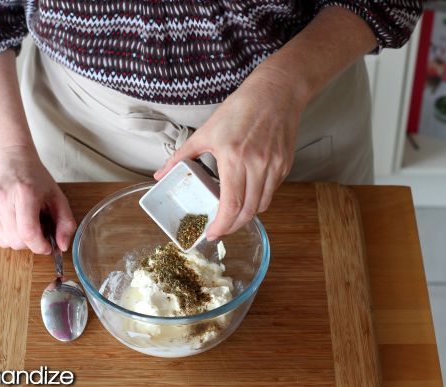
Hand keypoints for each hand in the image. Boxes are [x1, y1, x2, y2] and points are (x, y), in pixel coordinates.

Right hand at [0, 146, 76, 253]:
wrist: (8, 158)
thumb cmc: (34, 177)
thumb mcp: (57, 196)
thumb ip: (65, 222)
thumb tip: (62, 246)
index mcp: (24, 193)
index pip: (28, 232)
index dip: (40, 246)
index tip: (47, 246)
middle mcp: (1, 198)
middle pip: (16, 241)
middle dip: (30, 242)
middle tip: (37, 229)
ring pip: (4, 241)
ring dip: (17, 239)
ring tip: (23, 221)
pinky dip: (5, 234)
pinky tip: (11, 219)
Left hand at [154, 68, 307, 239]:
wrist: (276, 93)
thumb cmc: (240, 109)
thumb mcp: (205, 132)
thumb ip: (182, 156)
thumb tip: (160, 174)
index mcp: (234, 158)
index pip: (231, 205)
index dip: (222, 225)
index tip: (211, 234)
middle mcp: (257, 166)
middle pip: (247, 211)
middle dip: (232, 226)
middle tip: (219, 230)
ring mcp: (274, 167)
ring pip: (261, 205)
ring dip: (246, 216)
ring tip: (232, 216)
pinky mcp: (284, 165)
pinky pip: (271, 192)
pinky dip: (258, 200)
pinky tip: (247, 196)